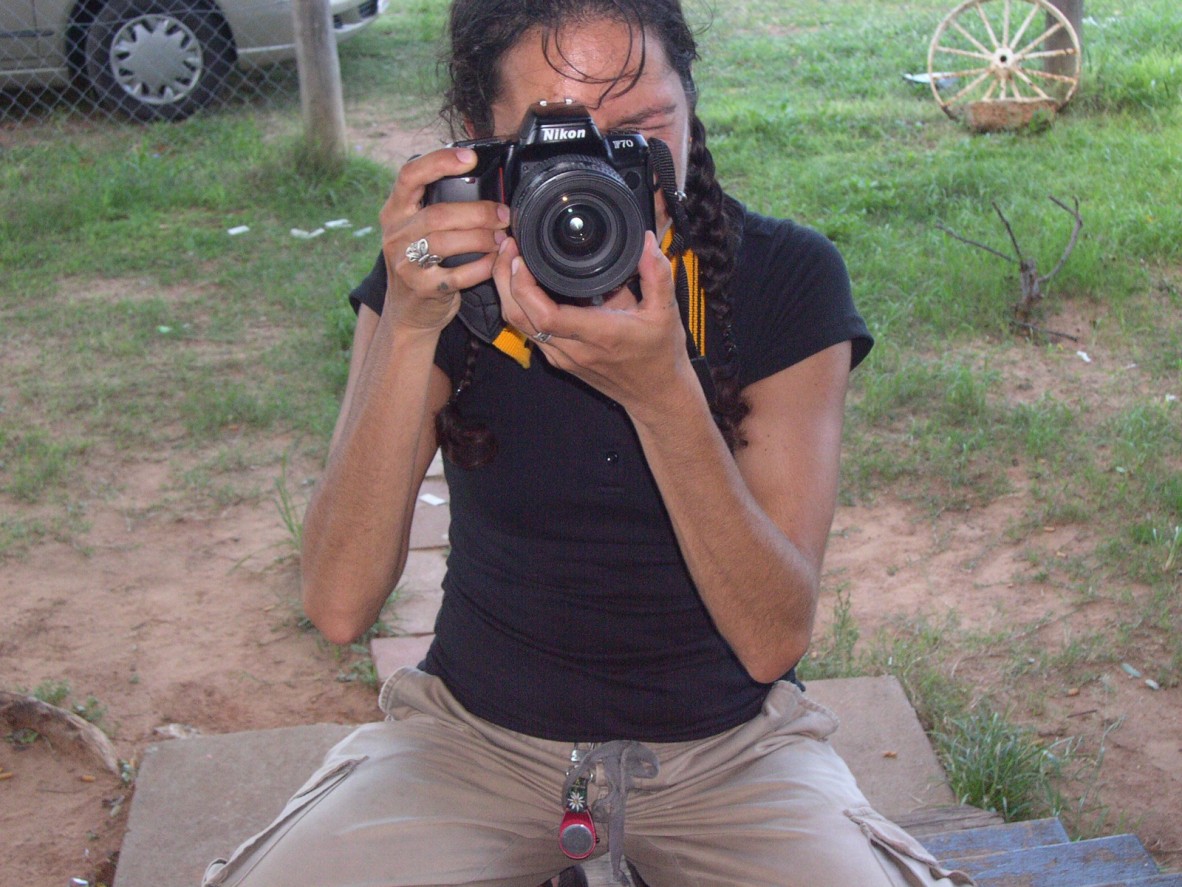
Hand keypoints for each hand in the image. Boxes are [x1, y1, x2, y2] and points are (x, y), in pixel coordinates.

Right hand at [379, 147, 509, 331]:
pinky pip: (459, 274)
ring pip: (447, 242)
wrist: (407, 313)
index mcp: (394, 212)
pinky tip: (495, 261)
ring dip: (482, 238)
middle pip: (438, 213)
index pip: (409, 175)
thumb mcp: (417, 230)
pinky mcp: (422, 289)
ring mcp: (405, 264)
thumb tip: (484, 184)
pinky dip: (482, 266)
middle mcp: (395, 235)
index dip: (439, 162)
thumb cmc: (420, 264)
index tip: (469, 157)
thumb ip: (438, 207)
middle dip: (478, 212)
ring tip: (503, 239)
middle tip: (504, 215)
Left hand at [492, 231, 698, 412]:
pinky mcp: (559, 359)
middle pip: (519, 318)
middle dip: (504, 280)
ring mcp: (562, 356)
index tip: (522, 258)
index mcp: (599, 335)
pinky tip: (523, 283)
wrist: (655, 396)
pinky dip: (518, 305)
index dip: (524, 286)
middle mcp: (574, 349)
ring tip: (511, 259)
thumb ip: (657, 275)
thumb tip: (648, 243)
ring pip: (518, 326)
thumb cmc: (660, 357)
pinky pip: (529, 331)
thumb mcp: (666, 313)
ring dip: (507, 292)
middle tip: (508, 247)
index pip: (546, 315)